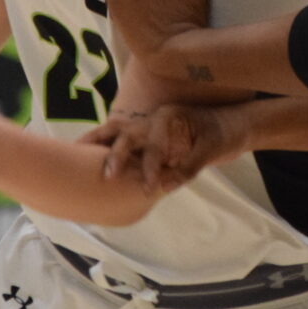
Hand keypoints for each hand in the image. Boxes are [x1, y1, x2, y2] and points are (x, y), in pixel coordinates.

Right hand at [82, 103, 250, 192]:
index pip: (154, 145)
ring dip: (97, 145)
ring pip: (115, 133)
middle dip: (114, 154)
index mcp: (167, 119)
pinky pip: (118, 141)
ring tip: (76, 157)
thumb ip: (189, 166)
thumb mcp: (211, 150)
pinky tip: (86, 159)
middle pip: (125, 135)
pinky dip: (102, 148)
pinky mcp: (143, 136)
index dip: (150, 168)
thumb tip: (169, 184)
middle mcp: (152, 120)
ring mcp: (145, 126)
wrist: (231, 125)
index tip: (148, 189)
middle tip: (106, 175)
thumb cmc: (222, 135)